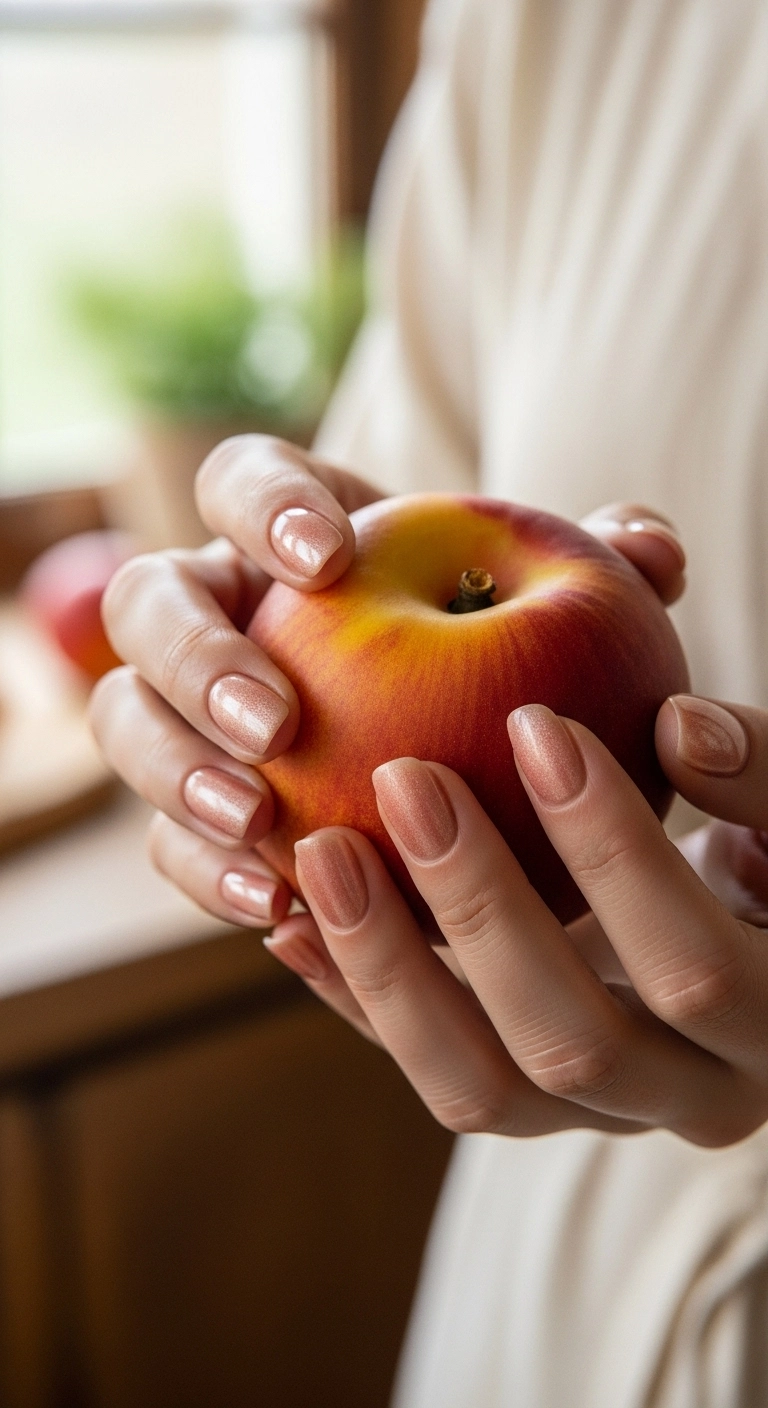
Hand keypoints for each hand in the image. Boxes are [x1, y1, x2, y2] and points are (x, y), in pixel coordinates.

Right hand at [89, 438, 684, 929]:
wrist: (459, 756)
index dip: (264, 506)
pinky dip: (207, 872)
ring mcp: (187, 713)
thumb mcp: (554, 610)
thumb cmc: (506, 658)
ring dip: (176, 770)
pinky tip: (277, 910)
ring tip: (258, 822)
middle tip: (276, 720)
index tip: (326, 560)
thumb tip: (654, 553)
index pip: (241, 479)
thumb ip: (598, 574)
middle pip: (150, 602)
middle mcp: (219, 613)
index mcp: (286, 533)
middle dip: (196, 656)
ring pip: (129, 721)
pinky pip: (167, 839)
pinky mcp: (191, 811)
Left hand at [267, 696, 767, 1145]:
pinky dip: (358, 999)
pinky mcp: (528, 1104)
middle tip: (403, 780)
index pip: (690, 966)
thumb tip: (677, 727)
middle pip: (570, 1043)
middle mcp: (694, 1099)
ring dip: (387, 969)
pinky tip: (291, 921)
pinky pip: (431, 1071)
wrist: (762, 944)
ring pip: (479, 1088)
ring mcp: (600, 1115)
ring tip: (318, 851)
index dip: (613, 852)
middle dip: (476, 907)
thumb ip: (764, 774)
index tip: (534, 724)